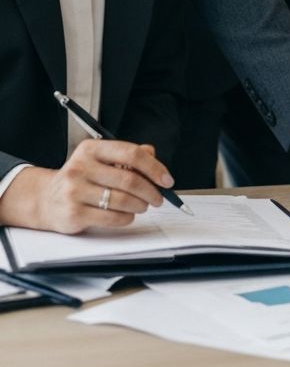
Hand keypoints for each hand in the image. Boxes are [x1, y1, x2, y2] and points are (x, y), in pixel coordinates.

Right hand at [0, 141, 172, 233]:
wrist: (46, 199)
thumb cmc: (82, 178)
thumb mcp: (101, 159)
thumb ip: (128, 156)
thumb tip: (153, 156)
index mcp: (92, 149)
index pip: (131, 154)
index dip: (154, 168)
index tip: (167, 180)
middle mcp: (81, 167)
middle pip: (129, 179)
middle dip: (151, 191)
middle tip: (158, 197)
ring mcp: (75, 191)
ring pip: (122, 200)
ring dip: (140, 205)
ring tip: (143, 205)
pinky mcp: (73, 213)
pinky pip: (111, 218)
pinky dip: (126, 218)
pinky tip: (127, 215)